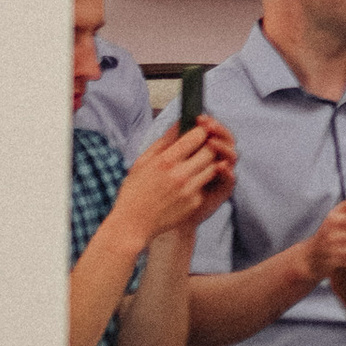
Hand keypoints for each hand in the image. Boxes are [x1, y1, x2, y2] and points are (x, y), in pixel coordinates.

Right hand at [115, 122, 235, 245]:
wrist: (132, 224)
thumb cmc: (134, 191)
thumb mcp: (143, 162)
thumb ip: (164, 141)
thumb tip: (180, 122)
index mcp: (165, 161)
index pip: (197, 136)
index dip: (201, 130)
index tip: (199, 130)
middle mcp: (180, 174)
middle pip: (211, 151)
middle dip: (209, 145)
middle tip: (202, 145)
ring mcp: (189, 190)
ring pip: (213, 167)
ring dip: (208, 162)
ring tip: (195, 163)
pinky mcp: (195, 202)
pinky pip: (205, 184)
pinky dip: (200, 180)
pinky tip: (188, 182)